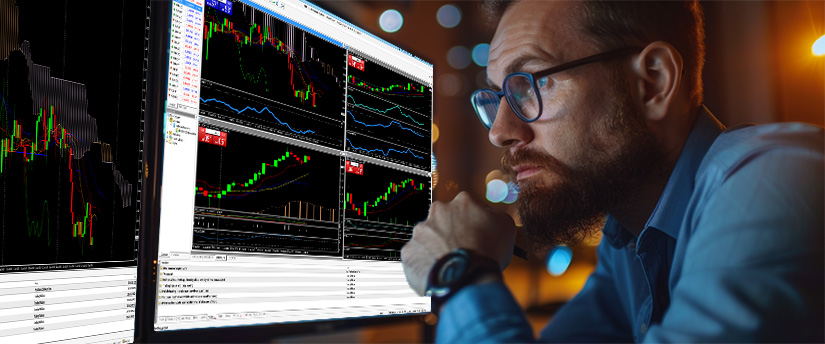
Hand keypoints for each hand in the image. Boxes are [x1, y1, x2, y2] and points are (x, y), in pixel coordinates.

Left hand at [400, 191, 516, 295]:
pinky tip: (439, 273)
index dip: (474, 224)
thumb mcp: (506, 226)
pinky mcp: (408, 252)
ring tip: (451, 266)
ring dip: (437, 249)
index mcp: (462, 202)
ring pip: (429, 239)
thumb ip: (495, 214)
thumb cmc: (488, 254)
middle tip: (463, 252)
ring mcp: (420, 231)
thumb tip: (488, 213)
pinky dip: (426, 264)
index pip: (468, 208)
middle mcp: (437, 211)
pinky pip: (417, 257)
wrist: (467, 281)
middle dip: (452, 234)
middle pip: (445, 221)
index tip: (477, 238)